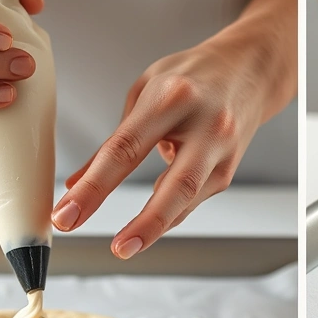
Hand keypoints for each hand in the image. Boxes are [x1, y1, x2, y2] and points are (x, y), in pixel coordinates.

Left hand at [51, 38, 272, 259]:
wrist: (250, 69)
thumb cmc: (193, 77)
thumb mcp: (145, 92)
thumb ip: (114, 140)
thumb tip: (78, 183)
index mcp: (173, 98)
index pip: (125, 150)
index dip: (93, 187)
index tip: (67, 214)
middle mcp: (206, 125)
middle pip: (176, 185)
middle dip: (145, 223)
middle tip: (118, 249)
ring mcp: (223, 151)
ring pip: (187, 200)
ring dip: (155, 227)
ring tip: (126, 244)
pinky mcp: (229, 171)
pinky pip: (191, 200)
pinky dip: (168, 211)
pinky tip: (151, 221)